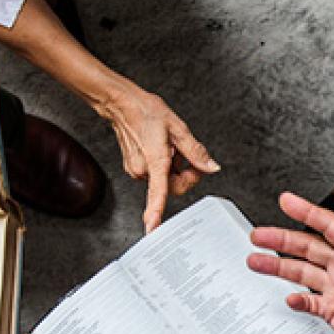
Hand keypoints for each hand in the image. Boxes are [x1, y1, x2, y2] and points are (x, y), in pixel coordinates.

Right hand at [95, 85, 219, 231]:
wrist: (122, 105)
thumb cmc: (146, 112)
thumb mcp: (177, 128)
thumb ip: (195, 151)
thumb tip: (211, 167)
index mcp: (155, 160)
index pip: (158, 191)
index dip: (156, 211)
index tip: (152, 228)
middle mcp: (143, 169)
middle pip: (172, 187)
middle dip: (185, 174)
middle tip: (185, 155)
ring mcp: (136, 170)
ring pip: (164, 181)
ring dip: (173, 168)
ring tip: (170, 147)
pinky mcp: (134, 169)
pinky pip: (156, 175)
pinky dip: (163, 166)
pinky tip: (161, 150)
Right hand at [248, 192, 333, 333]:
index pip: (325, 225)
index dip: (305, 212)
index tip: (287, 202)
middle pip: (306, 248)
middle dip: (281, 241)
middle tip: (259, 235)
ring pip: (302, 273)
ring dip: (279, 267)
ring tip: (257, 261)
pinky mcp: (331, 308)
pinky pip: (309, 301)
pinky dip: (297, 300)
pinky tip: (289, 298)